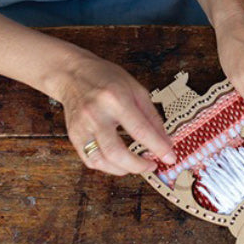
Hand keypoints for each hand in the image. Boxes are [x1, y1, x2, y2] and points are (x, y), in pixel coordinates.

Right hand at [50, 48, 176, 174]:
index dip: (158, 147)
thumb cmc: (106, 78)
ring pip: (101, 160)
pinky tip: (119, 163)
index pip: (140, 130)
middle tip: (152, 165)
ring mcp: (82, 127)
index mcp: (116, 99)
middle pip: (116, 152)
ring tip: (137, 165)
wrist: (73, 73)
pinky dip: (107, 167)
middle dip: (138, 165)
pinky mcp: (74, 136)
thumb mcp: (136, 89)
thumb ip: (151, 116)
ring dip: (123, 169)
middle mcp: (96, 114)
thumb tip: (165, 140)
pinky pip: (90, 160)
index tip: (170, 157)